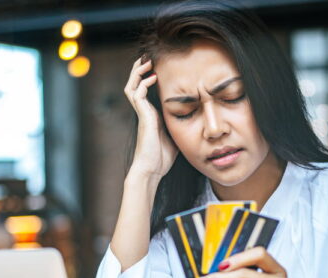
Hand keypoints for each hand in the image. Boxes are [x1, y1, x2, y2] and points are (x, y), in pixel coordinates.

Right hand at [123, 57, 178, 179]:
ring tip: (147, 61)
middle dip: (140, 70)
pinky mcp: (142, 117)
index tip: (157, 68)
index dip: (147, 79)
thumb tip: (195, 122)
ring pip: (132, 86)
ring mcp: (142, 114)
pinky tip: (152, 77)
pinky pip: (138, 95)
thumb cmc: (161, 158)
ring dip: (138, 72)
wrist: (151, 170)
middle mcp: (144, 112)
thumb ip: (180, 127)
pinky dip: (143, 83)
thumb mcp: (175, 138)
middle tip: (148, 58)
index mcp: (151, 116)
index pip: (145, 92)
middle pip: (135, 85)